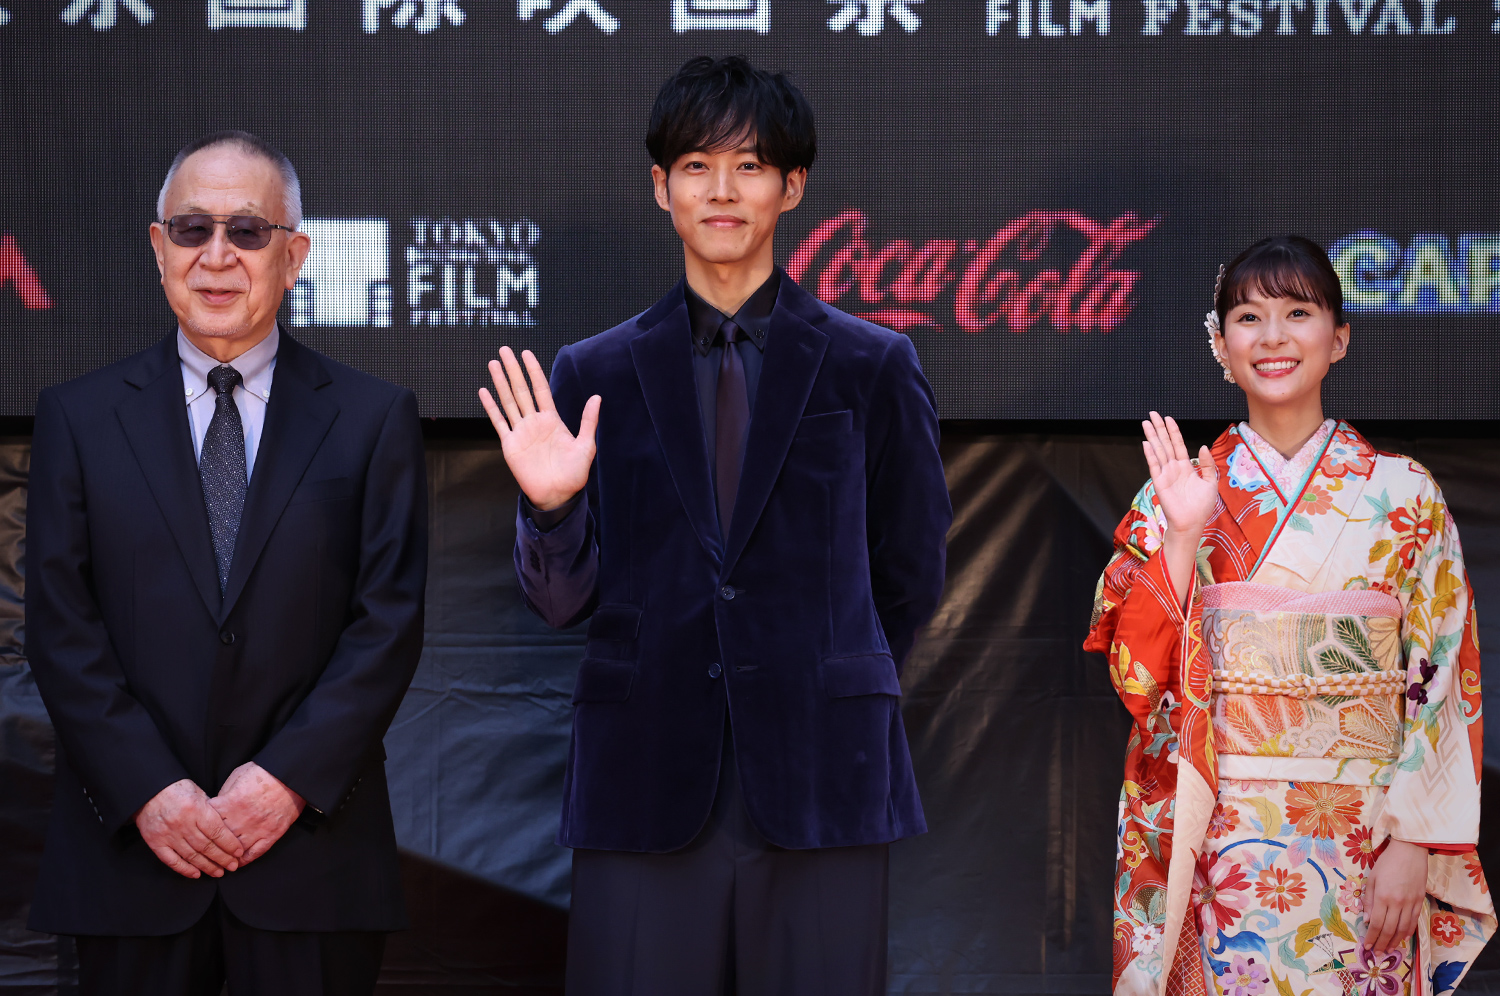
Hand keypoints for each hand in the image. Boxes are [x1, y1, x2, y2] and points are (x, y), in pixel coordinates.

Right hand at [135, 778, 244, 878]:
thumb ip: (211, 810)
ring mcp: (168, 835)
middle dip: (222, 858)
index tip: (239, 852)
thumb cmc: (177, 789)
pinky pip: (171, 860)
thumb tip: (227, 828)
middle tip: (233, 866)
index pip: (217, 832)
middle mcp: (182, 824)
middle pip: (206, 846)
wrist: (148, 790)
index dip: (230, 844)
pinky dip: (184, 869)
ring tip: (218, 872)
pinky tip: (196, 874)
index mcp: (195, 809)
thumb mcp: (199, 793)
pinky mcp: (155, 842)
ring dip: (207, 866)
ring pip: (191, 856)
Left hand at [208, 762, 305, 866]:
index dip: (201, 825)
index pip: (208, 821)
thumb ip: (224, 793)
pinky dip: (244, 861)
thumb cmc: (263, 772)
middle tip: (202, 851)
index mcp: (231, 803)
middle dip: (210, 845)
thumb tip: (215, 807)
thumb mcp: (237, 775)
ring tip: (218, 861)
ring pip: (235, 850)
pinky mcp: (271, 835)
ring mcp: (257, 829)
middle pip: (218, 839)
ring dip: (225, 857)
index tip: (199, 829)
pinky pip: (254, 853)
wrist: (291, 776)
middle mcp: (242, 819)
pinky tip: (237, 862)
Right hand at [479, 347, 601, 511]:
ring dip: (500, 383)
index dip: (534, 371)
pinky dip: (491, 407)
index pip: (540, 389)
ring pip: (508, 401)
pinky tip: (484, 392)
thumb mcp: (586, 445)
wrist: (557, 496)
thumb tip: (596, 397)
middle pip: (521, 390)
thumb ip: (588, 421)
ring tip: (493, 364)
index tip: (526, 354)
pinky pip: (499, 422)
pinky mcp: (510, 445)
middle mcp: (534, 422)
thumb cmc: (574, 473)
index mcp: (552, 420)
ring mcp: (521, 432)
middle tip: (504, 351)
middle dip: (513, 370)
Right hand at [1142, 412, 1217, 609]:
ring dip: (1152, 436)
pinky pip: (1154, 465)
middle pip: (1165, 443)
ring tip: (1146, 422)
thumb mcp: (1211, 482)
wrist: (1192, 523)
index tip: (1168, 418)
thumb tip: (1202, 446)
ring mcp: (1165, 474)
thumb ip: (1207, 464)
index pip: (1178, 445)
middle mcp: (1173, 468)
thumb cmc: (1201, 506)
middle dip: (1159, 428)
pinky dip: (1151, 454)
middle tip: (1152, 414)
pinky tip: (1147, 443)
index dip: (1173, 431)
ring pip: (1158, 450)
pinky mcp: (1160, 482)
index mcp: (1185, 467)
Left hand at [1363, 838, 1427, 954]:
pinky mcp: (1420, 902)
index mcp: (1382, 896)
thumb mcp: (1371, 878)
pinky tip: (1402, 938)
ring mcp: (1411, 903)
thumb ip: (1369, 900)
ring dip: (1395, 941)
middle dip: (1382, 943)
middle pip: (1389, 929)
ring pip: (1403, 929)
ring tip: (1389, 949)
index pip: (1376, 923)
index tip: (1367, 946)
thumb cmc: (1387, 863)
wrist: (1410, 852)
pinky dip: (1407, 932)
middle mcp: (1397, 903)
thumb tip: (1366, 920)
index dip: (1371, 936)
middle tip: (1377, 953)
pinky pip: (1414, 922)